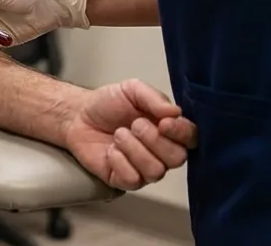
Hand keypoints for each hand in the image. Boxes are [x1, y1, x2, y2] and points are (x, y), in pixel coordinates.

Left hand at [62, 80, 197, 190]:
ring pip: (156, 171)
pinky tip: (111, 150)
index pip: (191, 138)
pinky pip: (133, 179)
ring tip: (119, 134)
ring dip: (134, 149)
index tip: (163, 123)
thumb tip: (175, 112)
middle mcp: (162, 152)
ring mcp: (144, 168)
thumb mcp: (132, 90)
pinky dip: (120, 161)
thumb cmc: (108, 104)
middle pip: (177, 158)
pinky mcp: (125, 180)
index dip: (181, 133)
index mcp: (169, 130)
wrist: (79, 116)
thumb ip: (154, 98)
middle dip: (153, 140)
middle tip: (134, 124)